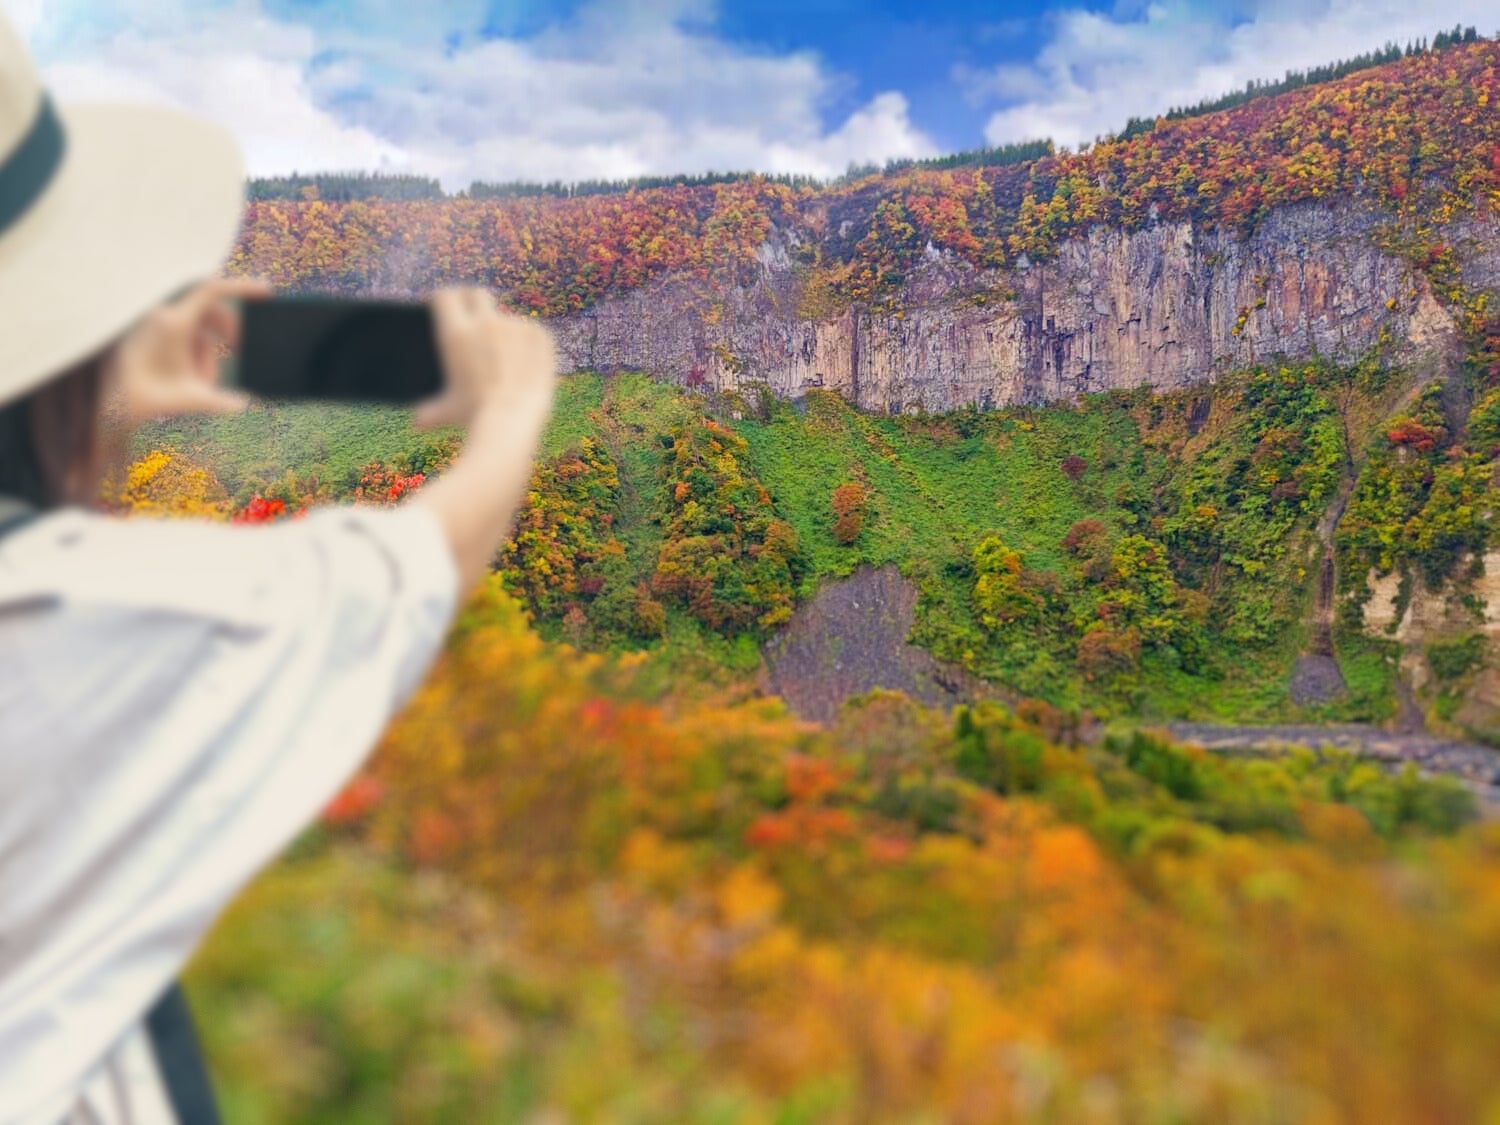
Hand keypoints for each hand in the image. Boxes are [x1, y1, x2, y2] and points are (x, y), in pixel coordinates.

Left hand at [104, 276, 272, 426]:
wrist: (112, 405)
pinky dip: (196, 351)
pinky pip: (184, 333)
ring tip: (204, 380)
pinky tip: (193, 376)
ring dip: (208, 351)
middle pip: (211, 311)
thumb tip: (245, 403)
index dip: (242, 288)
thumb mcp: (195, 399)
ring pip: (198, 326)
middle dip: (228, 330)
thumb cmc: (150, 398)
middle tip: (240, 347)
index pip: (213, 290)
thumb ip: (225, 401)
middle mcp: (164, 316)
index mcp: (175, 322)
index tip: (265, 293)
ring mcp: (157, 323)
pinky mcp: (151, 333)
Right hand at [416, 287, 557, 433]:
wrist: (513, 420)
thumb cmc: (476, 416)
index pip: (445, 295)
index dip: (445, 298)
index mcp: (455, 333)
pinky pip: (532, 330)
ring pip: (506, 318)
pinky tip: (528, 361)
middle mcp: (483, 321)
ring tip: (507, 356)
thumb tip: (418, 422)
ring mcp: (513, 325)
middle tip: (476, 316)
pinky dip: (529, 341)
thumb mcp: (448, 411)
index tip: (446, 304)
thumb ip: (430, 412)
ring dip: (504, 329)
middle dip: (474, 301)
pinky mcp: (537, 333)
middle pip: (476, 294)